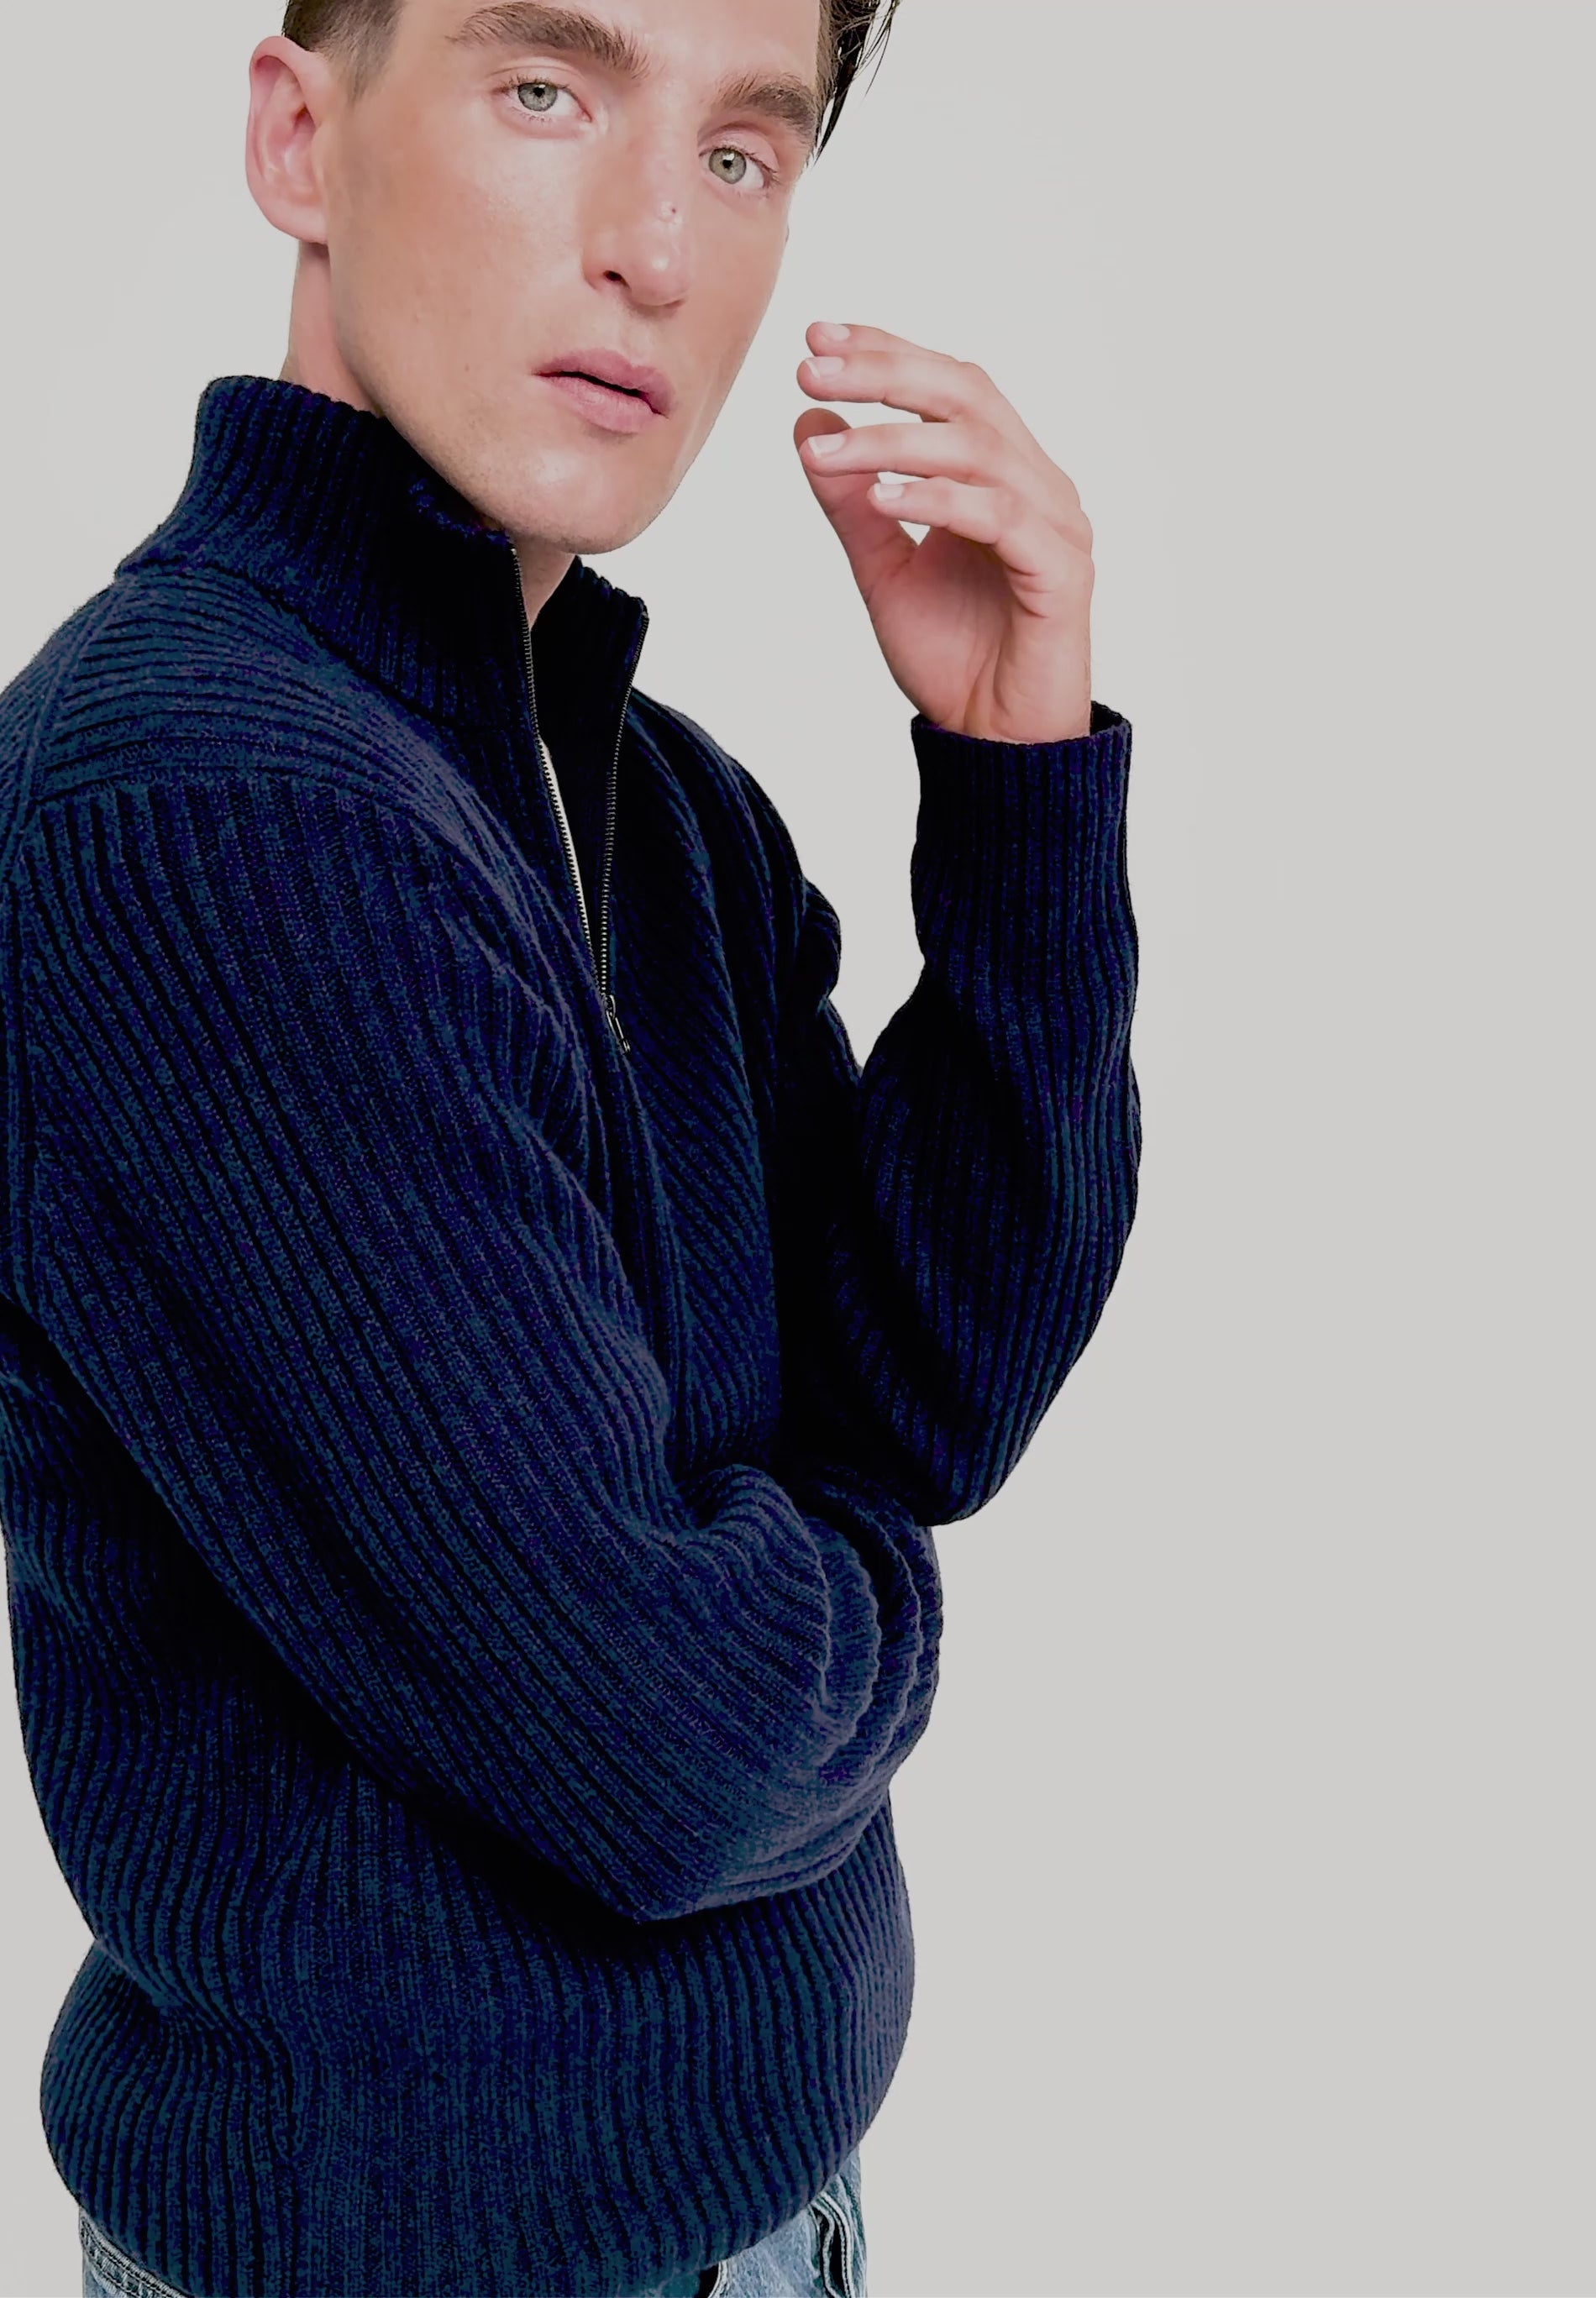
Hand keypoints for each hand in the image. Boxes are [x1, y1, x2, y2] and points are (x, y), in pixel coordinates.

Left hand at [794, 322, 1094, 744]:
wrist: (995, 741)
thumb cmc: (951, 657)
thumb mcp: (882, 570)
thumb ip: (851, 501)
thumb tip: (808, 423)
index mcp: (1001, 473)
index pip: (948, 385)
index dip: (887, 352)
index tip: (816, 337)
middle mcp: (1037, 483)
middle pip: (968, 394)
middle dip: (885, 374)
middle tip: (812, 369)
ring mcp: (1056, 524)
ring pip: (978, 449)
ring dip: (894, 441)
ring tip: (826, 452)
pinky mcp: (1061, 572)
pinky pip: (998, 517)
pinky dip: (938, 499)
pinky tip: (881, 497)